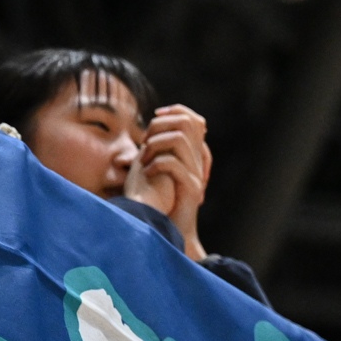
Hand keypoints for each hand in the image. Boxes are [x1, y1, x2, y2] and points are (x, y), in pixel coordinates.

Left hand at [124, 104, 211, 257]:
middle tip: (144, 142)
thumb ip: (158, 147)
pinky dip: (156, 163)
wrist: (164, 229)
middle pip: (186, 123)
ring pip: (178, 139)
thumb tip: (152, 125)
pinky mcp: (191, 189)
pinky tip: (147, 172)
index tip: (155, 115)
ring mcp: (196, 174)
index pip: (194, 120)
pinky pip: (174, 164)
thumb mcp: (155, 166)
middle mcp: (197, 161)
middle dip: (159, 126)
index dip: (176, 111)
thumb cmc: (155, 198)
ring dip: (155, 144)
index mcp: (191, 153)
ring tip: (143, 159)